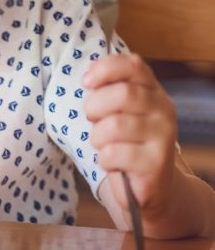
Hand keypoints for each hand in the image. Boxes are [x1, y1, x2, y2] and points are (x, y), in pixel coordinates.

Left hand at [83, 53, 178, 221]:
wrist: (151, 185)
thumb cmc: (125, 141)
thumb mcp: (117, 111)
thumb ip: (107, 90)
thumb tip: (88, 78)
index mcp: (152, 90)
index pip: (133, 65)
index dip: (105, 68)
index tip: (86, 82)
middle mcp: (164, 109)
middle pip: (121, 94)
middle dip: (94, 107)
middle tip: (92, 119)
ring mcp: (164, 136)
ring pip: (113, 126)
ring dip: (97, 137)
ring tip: (104, 144)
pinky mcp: (156, 163)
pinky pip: (113, 153)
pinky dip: (104, 159)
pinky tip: (114, 163)